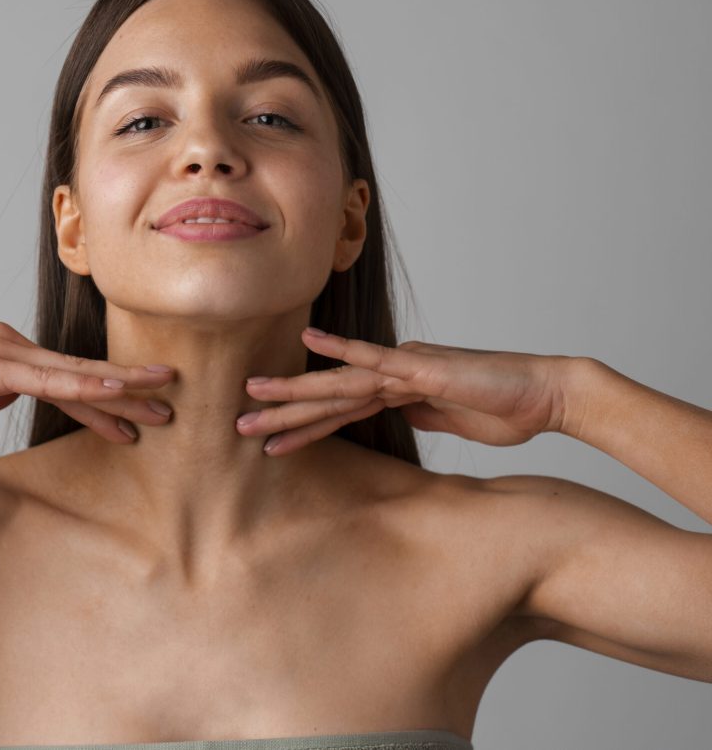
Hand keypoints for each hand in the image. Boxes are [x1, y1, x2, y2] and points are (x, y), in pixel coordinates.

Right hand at [0, 321, 174, 442]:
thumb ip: (1, 389)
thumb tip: (25, 393)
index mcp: (10, 350)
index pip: (71, 375)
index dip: (109, 391)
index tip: (144, 405)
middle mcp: (13, 343)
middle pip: (82, 370)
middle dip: (130, 387)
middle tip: (172, 398)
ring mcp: (4, 350)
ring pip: (74, 373)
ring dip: (120, 389)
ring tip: (160, 403)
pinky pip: (48, 379)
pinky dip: (83, 388)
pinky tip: (114, 396)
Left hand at [237, 328, 573, 456]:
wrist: (546, 394)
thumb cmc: (507, 410)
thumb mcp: (454, 423)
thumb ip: (424, 416)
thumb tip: (402, 415)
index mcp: (398, 390)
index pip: (340, 411)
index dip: (303, 426)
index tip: (270, 441)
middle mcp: (393, 374)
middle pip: (327, 396)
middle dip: (282, 412)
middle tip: (237, 425)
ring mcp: (403, 368)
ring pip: (338, 384)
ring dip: (293, 395)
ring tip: (251, 402)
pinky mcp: (420, 367)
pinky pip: (374, 359)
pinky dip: (341, 351)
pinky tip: (308, 342)